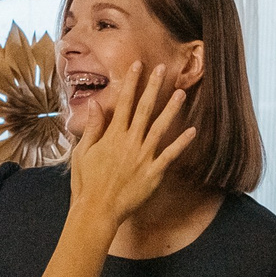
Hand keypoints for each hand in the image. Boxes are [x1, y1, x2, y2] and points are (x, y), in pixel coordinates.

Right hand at [66, 61, 193, 226]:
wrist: (97, 210)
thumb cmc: (86, 183)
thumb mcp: (83, 153)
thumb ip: (92, 128)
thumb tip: (95, 105)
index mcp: (112, 135)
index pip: (124, 102)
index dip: (132, 82)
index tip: (138, 66)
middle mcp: (130, 141)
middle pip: (144, 108)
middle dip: (153, 87)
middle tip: (162, 68)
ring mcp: (143, 156)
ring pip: (160, 127)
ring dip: (171, 109)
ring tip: (181, 93)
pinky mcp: (153, 172)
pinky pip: (170, 154)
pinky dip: (182, 143)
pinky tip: (193, 131)